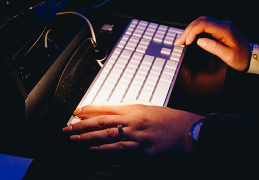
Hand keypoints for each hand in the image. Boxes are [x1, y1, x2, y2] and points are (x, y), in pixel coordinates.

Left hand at [64, 104, 202, 155]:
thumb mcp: (151, 109)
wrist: (191, 132)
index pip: (106, 108)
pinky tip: (93, 150)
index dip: (88, 110)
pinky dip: (104, 150)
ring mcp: (137, 136)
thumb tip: (116, 111)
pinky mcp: (142, 150)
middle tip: (67, 128)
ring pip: (107, 136)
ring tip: (74, 140)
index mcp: (135, 109)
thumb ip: (133, 110)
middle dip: (81, 125)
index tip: (76, 112)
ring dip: (87, 138)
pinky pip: (119, 150)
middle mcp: (134, 120)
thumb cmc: (174, 121)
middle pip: (102, 122)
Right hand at [177, 16, 250, 71]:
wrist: (253, 57)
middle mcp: (223, 24)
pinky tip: (191, 36)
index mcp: (225, 29)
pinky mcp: (220, 29)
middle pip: (201, 21)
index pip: (204, 24)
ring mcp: (222, 25)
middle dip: (188, 30)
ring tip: (183, 39)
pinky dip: (196, 30)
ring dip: (191, 29)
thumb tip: (199, 41)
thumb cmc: (242, 58)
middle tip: (180, 41)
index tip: (187, 41)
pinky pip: (205, 25)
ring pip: (202, 21)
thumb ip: (214, 48)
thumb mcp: (229, 56)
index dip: (192, 31)